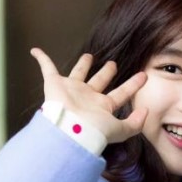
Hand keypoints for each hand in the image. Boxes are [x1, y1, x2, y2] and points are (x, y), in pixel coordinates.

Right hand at [31, 48, 147, 143]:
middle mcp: (88, 98)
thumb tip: (146, 111)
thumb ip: (135, 123)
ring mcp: (71, 90)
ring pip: (78, 73)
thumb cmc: (93, 131)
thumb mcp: (120, 130)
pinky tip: (35, 51)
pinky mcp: (54, 84)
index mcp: (102, 107)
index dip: (133, 85)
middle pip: (99, 81)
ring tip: (88, 55)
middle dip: (106, 73)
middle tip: (113, 64)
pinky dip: (41, 59)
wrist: (68, 130)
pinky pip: (47, 68)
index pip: (122, 94)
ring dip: (82, 65)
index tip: (144, 75)